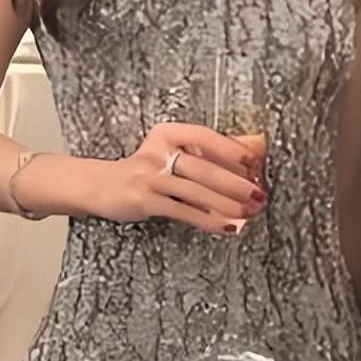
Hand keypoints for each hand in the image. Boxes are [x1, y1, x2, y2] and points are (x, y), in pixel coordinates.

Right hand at [86, 122, 266, 233]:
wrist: (100, 185)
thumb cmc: (146, 169)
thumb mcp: (173, 152)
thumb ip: (209, 151)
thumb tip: (255, 146)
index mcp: (168, 133)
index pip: (205, 136)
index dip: (231, 148)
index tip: (255, 160)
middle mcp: (158, 151)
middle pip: (203, 166)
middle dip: (236, 182)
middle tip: (259, 193)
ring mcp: (149, 176)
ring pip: (195, 190)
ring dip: (227, 203)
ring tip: (249, 212)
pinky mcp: (144, 200)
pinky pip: (183, 211)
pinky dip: (208, 220)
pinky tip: (227, 226)